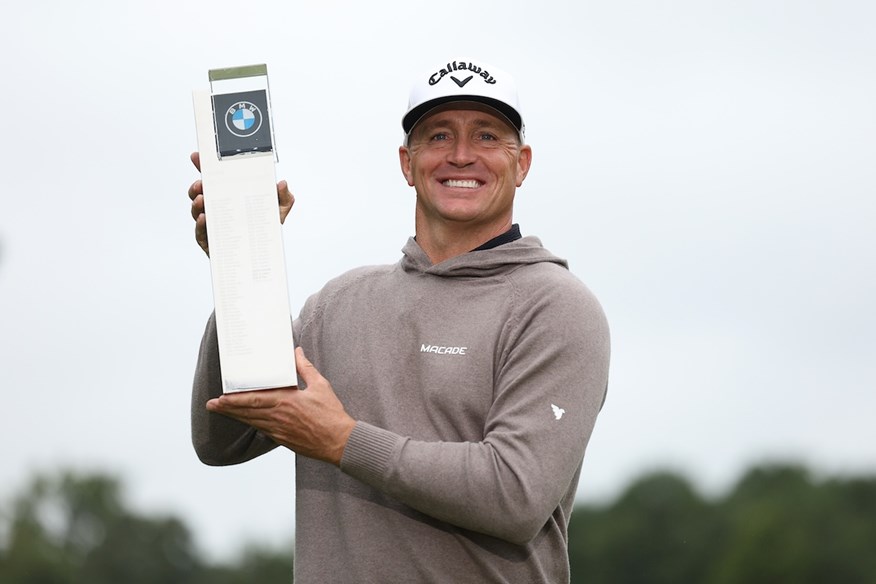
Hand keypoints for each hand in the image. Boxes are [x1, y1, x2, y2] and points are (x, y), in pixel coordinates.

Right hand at [188, 152, 294, 255]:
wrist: (264, 256)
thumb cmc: (266, 229)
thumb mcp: (278, 211)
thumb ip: (283, 197)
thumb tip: (282, 184)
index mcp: (229, 196)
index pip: (213, 179)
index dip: (203, 167)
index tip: (197, 157)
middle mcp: (217, 208)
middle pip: (199, 194)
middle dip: (196, 187)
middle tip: (201, 183)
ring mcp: (212, 225)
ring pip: (197, 212)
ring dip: (196, 204)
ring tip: (202, 199)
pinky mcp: (210, 242)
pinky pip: (201, 233)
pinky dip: (200, 224)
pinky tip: (204, 218)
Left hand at [205, 347, 355, 464]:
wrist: (339, 441)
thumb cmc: (331, 414)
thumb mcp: (321, 386)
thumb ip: (305, 368)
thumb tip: (296, 352)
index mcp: (287, 401)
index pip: (254, 400)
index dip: (235, 399)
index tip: (221, 397)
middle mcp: (279, 417)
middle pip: (247, 412)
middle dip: (228, 408)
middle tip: (212, 405)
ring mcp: (279, 430)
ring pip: (252, 422)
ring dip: (235, 417)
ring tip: (221, 411)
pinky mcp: (283, 440)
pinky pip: (262, 430)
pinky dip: (251, 424)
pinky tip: (245, 421)